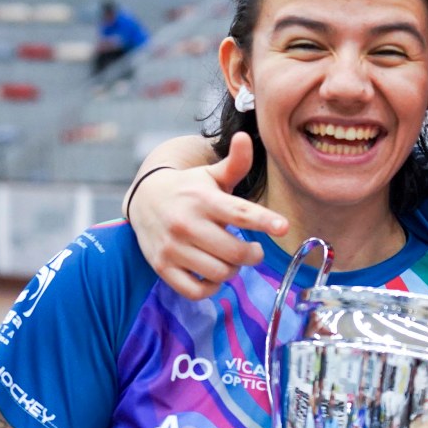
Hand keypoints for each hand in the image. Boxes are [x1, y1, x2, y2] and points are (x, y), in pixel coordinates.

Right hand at [128, 132, 287, 298]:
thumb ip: (235, 163)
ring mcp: (172, 247)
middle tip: (254, 250)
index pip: (238, 212)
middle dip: (253, 254)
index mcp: (203, 199)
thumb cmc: (190, 188)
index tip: (283, 227)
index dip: (263, 220)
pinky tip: (213, 274)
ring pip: (219, 273)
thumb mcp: (212, 174)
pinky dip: (211, 287)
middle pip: (235, 251)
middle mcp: (186, 223)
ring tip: (232, 259)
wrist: (144, 199)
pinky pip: (196, 290)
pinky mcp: (162, 267)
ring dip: (234, 270)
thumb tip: (244, 137)